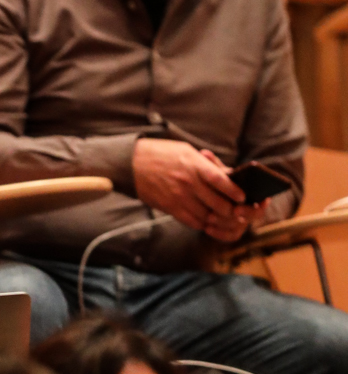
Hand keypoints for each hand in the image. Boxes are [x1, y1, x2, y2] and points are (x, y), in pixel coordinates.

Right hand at [133, 139, 261, 241]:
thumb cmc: (160, 153)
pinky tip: (206, 220)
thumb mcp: (185, 151)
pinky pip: (191, 220)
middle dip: (230, 209)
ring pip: (205, 214)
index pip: (220, 180)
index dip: (234, 190)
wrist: (132, 164)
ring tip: (223, 218)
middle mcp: (188, 183)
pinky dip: (201, 222)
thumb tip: (224, 175)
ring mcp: (178, 197)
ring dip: (216, 218)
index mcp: (194, 165)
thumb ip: (204, 164)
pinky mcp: (170, 207)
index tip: (242, 196)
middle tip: (237, 211)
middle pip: (217, 202)